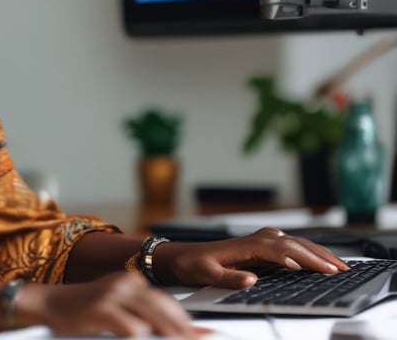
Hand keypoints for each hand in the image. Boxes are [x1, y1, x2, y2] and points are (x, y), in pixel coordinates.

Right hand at [17, 272, 205, 338]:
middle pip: (165, 309)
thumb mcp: (114, 307)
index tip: (202, 335)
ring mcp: (113, 294)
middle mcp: (125, 283)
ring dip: (168, 335)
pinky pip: (132, 328)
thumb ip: (141, 314)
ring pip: (153, 318)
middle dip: (183, 330)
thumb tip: (172, 330)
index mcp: (131, 281)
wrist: (48, 304)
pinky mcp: (102, 308)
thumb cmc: (81, 311)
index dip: (185, 321)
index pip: (167, 301)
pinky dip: (142, 338)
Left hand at [154, 227, 349, 288]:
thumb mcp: (206, 274)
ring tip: (336, 263)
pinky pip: (285, 244)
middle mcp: (254, 239)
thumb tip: (252, 280)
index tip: (324, 270)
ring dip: (315, 250)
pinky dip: (303, 249)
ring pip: (292, 242)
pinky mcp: (255, 245)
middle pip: (293, 244)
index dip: (305, 260)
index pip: (283, 251)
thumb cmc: (191, 264)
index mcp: (246, 245)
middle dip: (319, 255)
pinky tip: (312, 256)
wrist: (177, 256)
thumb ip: (229, 279)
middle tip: (342, 269)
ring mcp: (255, 241)